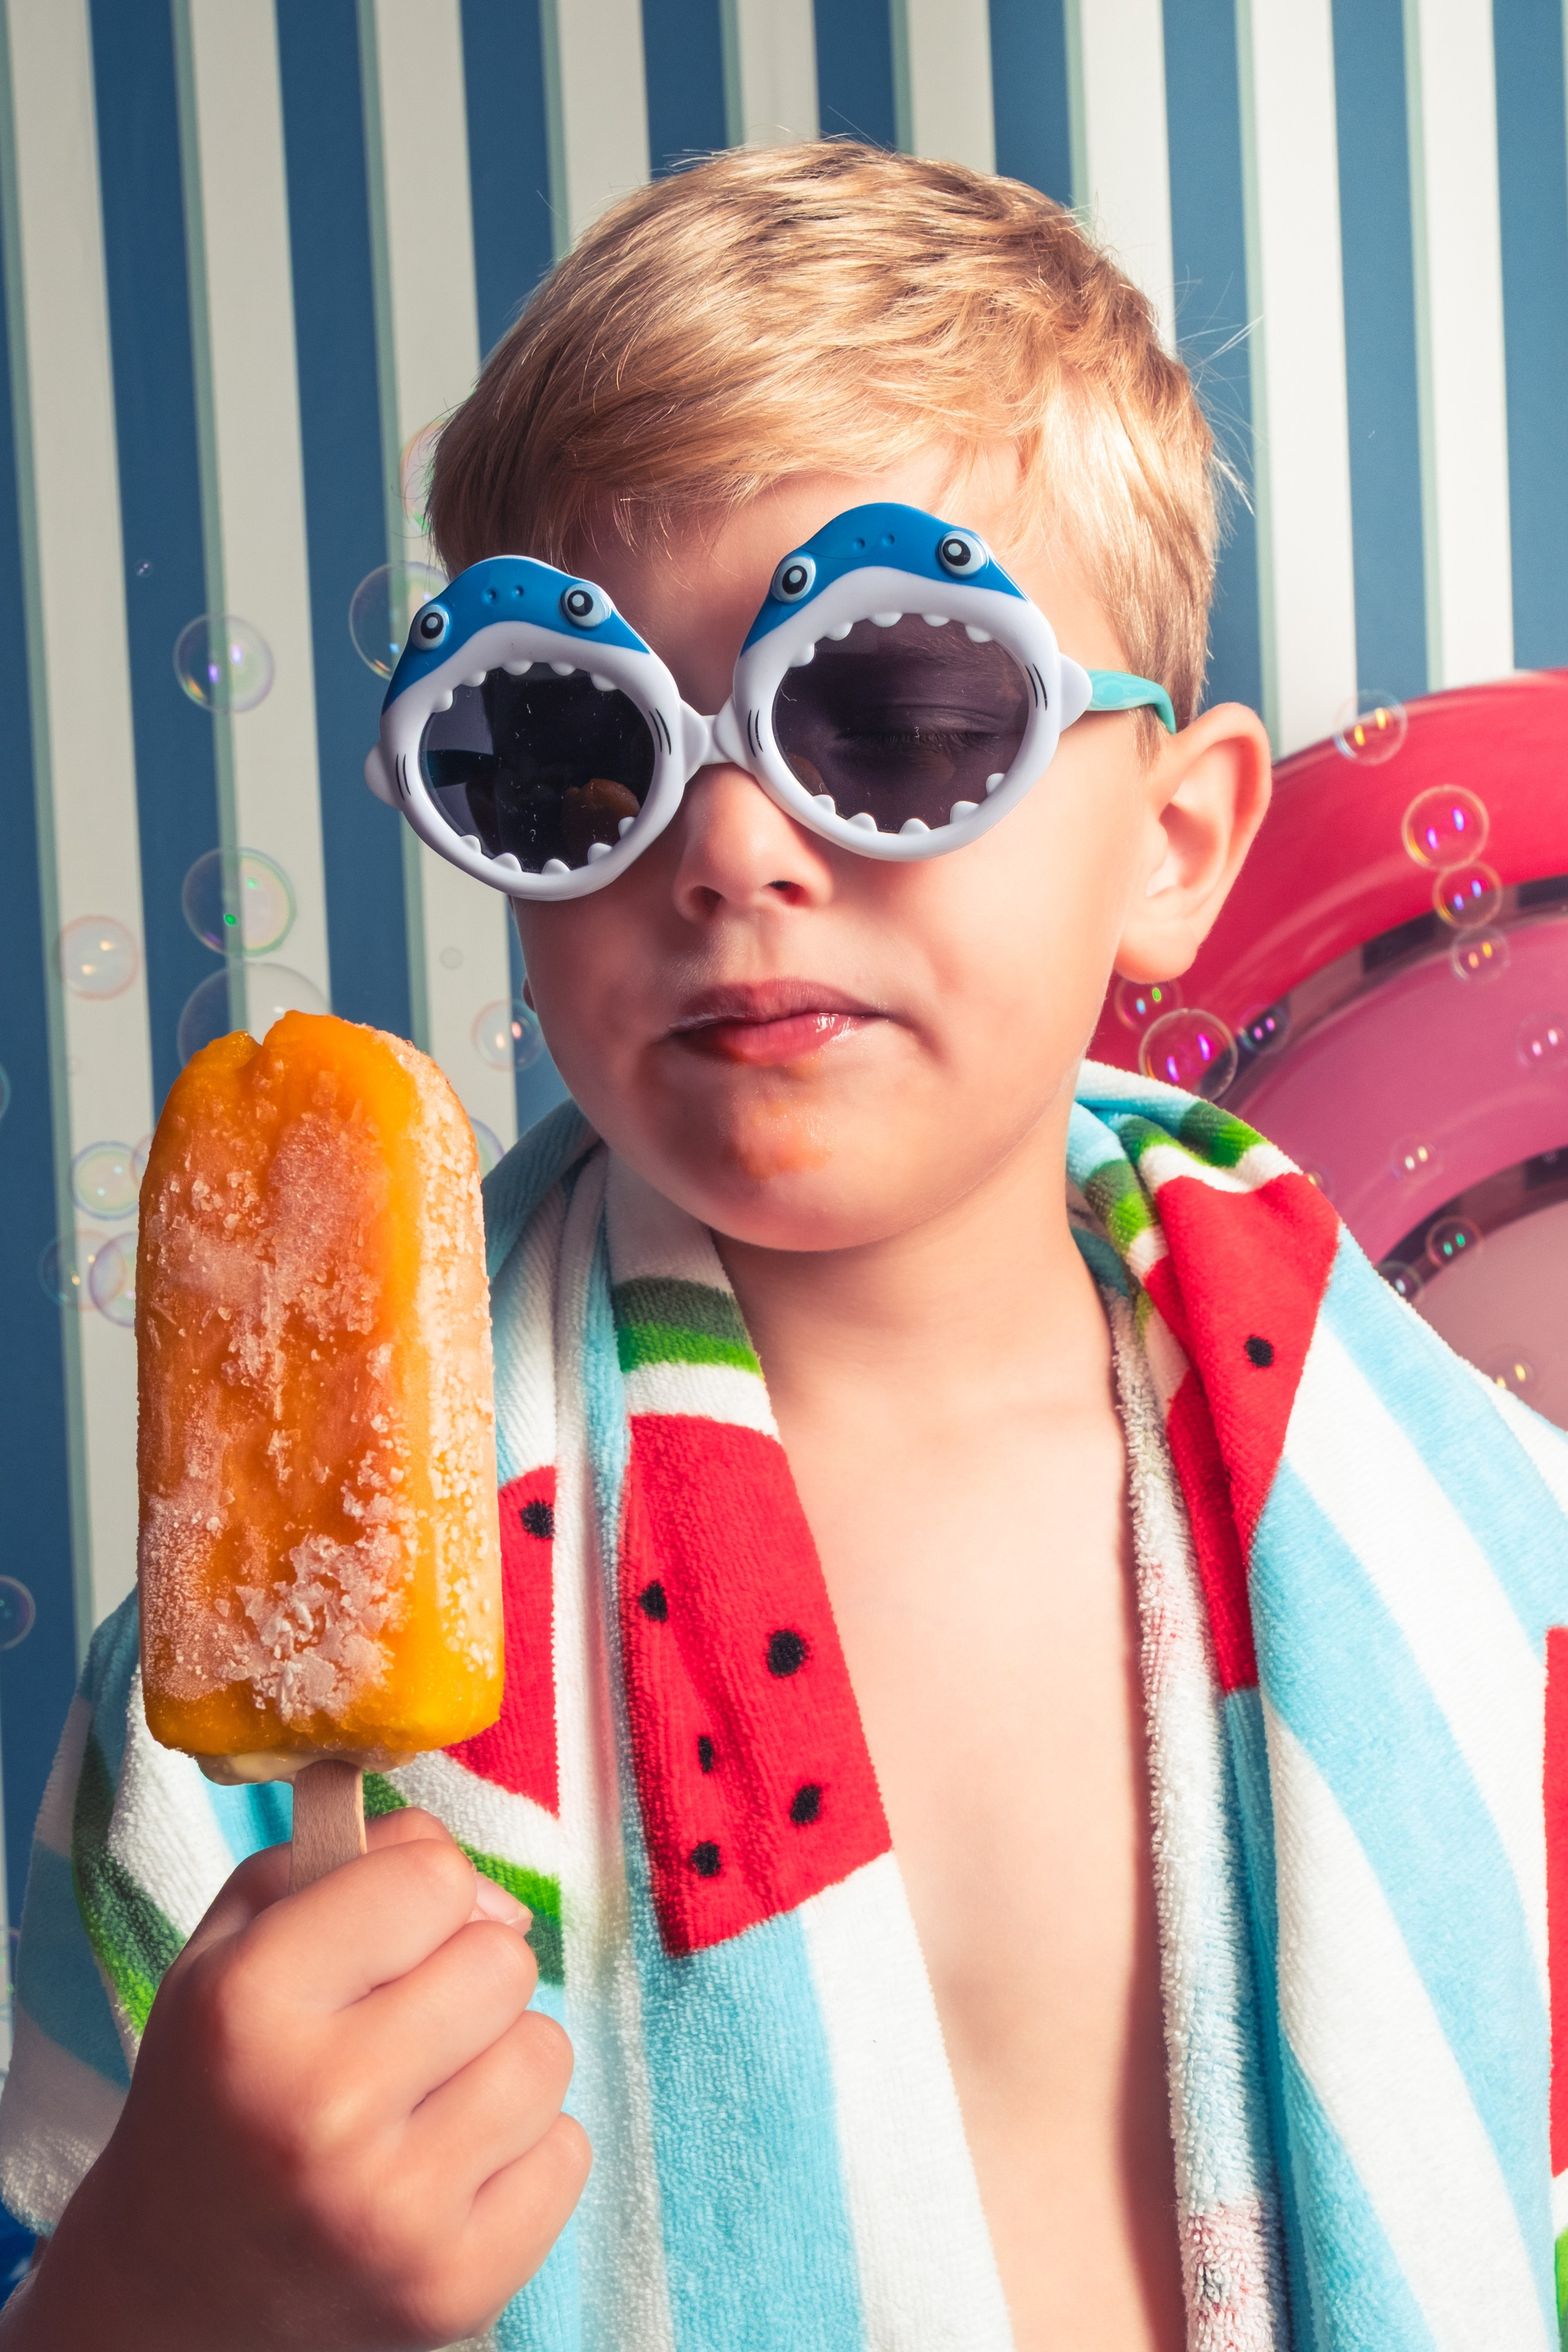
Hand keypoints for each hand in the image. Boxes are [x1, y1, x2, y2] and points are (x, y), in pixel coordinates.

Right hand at [6, 1808, 588, 2350]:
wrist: (178, 2287)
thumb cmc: (225, 2080)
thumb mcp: (242, 1939)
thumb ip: (355, 1856)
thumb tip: (483, 1883)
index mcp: (251, 2007)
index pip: (433, 1878)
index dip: (419, 1896)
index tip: (379, 1943)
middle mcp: (322, 2111)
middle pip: (504, 1961)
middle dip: (467, 1975)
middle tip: (402, 2027)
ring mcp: (395, 2212)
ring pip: (547, 2053)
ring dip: (500, 2060)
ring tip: (424, 2099)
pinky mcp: (457, 2287)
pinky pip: (569, 2151)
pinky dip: (523, 2149)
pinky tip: (445, 2168)